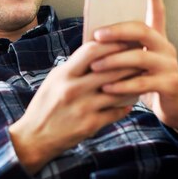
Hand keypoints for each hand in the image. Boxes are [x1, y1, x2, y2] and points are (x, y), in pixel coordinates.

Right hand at [10, 41, 139, 173]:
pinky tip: (130, 101)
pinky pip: (116, 112)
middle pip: (110, 70)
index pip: (91, 51)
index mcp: (64, 74)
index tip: (126, 40)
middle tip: (142, 57)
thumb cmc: (45, 105)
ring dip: (133, 84)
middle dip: (129, 62)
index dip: (111, 44)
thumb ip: (75, 67)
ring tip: (142, 77)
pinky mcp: (90, 125)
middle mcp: (74, 89)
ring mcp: (83, 108)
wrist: (34, 138)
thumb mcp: (54, 80)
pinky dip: (125, 105)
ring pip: (118, 91)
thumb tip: (98, 51)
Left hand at [89, 0, 177, 137]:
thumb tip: (93, 36)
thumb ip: (123, 47)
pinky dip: (123, 85)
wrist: (172, 108)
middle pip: (143, 30)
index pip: (157, 10)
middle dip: (118, 30)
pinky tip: (106, 88)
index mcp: (157, 37)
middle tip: (97, 34)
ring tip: (95, 66)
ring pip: (141, 56)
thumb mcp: (135, 61)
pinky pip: (143, 82)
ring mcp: (169, 65)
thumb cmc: (146, 80)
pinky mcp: (170, 84)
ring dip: (114, 60)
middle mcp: (166, 47)